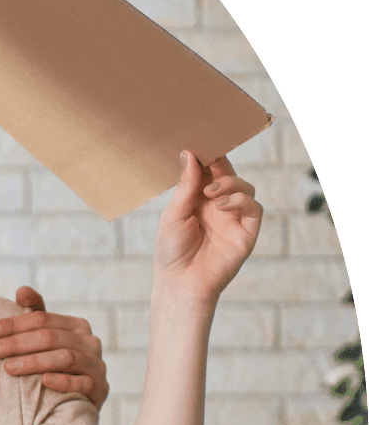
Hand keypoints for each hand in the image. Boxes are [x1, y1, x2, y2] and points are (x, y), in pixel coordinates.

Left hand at [0, 288, 108, 409]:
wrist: (78, 403)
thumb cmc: (55, 366)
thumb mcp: (47, 339)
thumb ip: (35, 315)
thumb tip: (21, 290)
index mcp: (76, 325)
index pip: (41, 319)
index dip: (13, 324)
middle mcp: (90, 342)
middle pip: (50, 337)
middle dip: (16, 343)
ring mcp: (96, 365)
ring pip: (65, 357)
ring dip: (34, 362)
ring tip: (7, 368)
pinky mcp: (100, 388)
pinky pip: (82, 384)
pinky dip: (63, 381)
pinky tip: (44, 382)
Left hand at [152, 151, 261, 306]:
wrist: (181, 283)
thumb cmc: (171, 251)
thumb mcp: (174, 214)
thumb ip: (185, 185)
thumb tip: (188, 153)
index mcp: (197, 200)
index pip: (207, 171)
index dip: (207, 156)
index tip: (202, 142)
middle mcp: (217, 206)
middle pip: (228, 175)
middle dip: (221, 165)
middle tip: (210, 160)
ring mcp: (233, 218)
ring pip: (244, 187)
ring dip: (230, 183)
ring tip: (211, 192)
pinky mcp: (246, 231)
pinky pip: (253, 208)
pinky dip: (240, 201)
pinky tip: (222, 205)